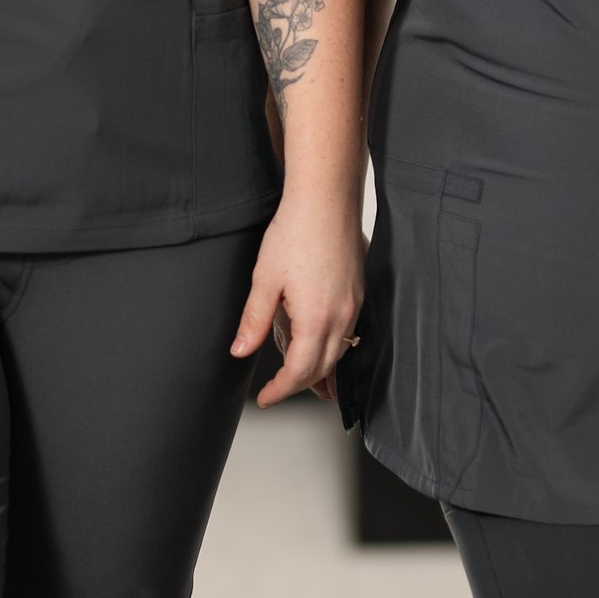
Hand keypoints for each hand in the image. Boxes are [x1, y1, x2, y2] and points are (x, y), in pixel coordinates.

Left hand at [232, 190, 365, 406]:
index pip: (300, 371)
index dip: (282, 389)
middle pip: (324, 368)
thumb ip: (254, 320)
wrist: (325, 200)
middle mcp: (342, 316)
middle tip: (277, 390)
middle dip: (300, 385)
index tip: (267, 397)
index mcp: (317, 318)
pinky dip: (331, 347)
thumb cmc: (296, 231)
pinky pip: (347, 333)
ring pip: (339, 352)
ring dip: (319, 370)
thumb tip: (241, 351)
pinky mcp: (357, 293)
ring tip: (301, 380)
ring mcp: (354, 305)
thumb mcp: (265, 279)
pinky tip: (317, 344)